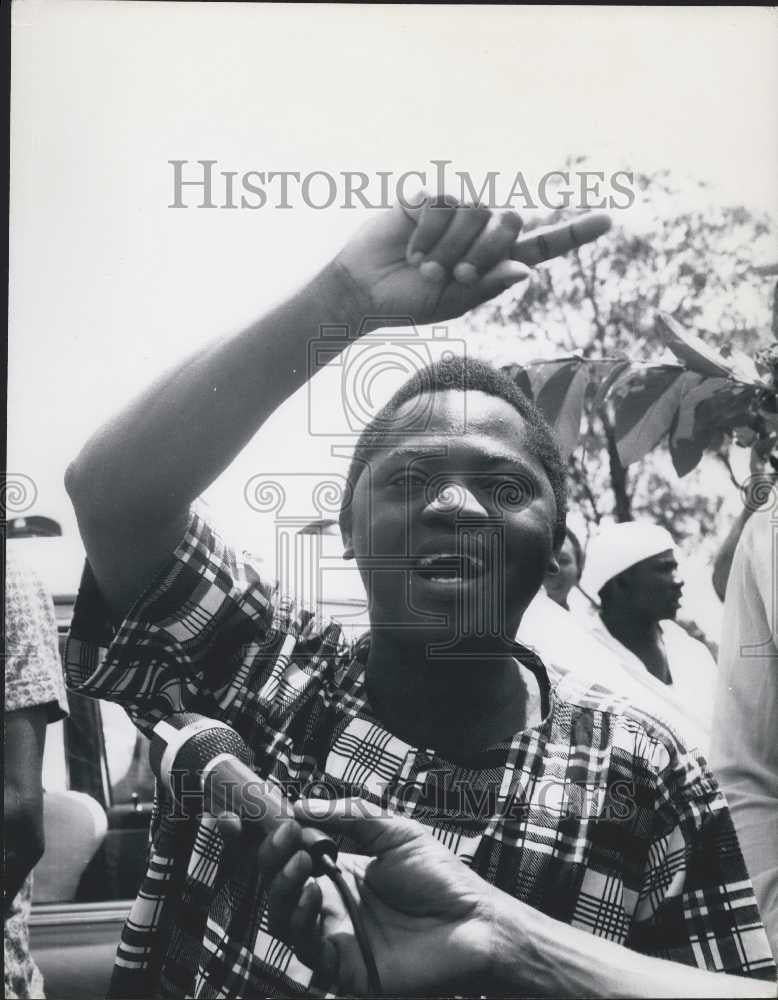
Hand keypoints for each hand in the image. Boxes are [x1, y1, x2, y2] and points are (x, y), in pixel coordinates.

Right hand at [256, 798, 496, 995]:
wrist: (476, 923)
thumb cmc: (442, 879)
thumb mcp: (395, 831)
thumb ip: (350, 815)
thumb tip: (301, 804)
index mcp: (342, 874)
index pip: (294, 857)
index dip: (278, 838)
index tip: (271, 816)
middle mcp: (333, 906)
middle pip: (280, 886)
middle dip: (273, 857)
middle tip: (285, 834)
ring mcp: (336, 937)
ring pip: (283, 918)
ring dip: (282, 886)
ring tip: (300, 860)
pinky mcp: (343, 968)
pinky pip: (305, 948)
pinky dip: (300, 918)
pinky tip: (313, 893)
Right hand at [336, 190, 610, 327]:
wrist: (364, 291)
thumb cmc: (408, 303)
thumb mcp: (453, 303)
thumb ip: (489, 285)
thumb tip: (526, 270)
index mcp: (494, 261)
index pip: (542, 245)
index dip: (574, 233)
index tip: (609, 220)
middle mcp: (480, 231)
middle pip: (511, 222)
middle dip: (485, 251)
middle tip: (455, 274)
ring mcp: (455, 211)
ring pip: (479, 211)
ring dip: (452, 246)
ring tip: (425, 265)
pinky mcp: (430, 196)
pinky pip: (446, 202)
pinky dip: (429, 232)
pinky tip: (410, 245)